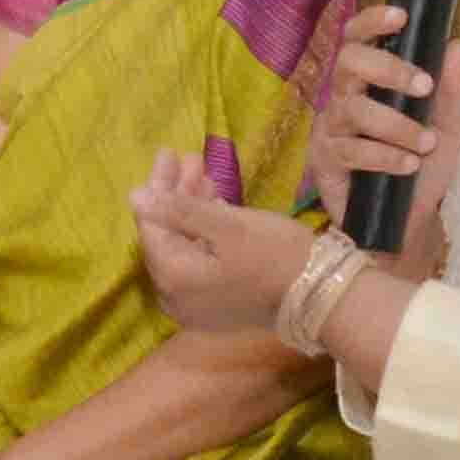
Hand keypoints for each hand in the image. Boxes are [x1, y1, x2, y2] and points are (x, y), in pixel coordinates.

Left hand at [126, 149, 333, 347]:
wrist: (324, 295)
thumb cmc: (276, 254)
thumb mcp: (227, 225)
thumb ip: (178, 210)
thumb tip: (135, 196)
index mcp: (173, 278)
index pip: (152, 225)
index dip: (158, 187)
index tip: (169, 154)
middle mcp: (175, 297)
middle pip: (167, 236)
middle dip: (176, 195)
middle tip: (191, 159)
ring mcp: (196, 305)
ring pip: (185, 247)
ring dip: (192, 210)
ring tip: (205, 175)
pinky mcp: (217, 304)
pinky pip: (200, 262)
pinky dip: (204, 234)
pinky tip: (215, 205)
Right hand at [303, 17, 459, 263]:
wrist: (408, 223)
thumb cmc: (422, 169)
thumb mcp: (446, 127)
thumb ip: (449, 89)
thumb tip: (456, 45)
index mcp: (369, 84)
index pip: (358, 40)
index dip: (372, 22)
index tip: (401, 16)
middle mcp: (343, 99)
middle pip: (348, 62)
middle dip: (388, 69)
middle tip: (422, 86)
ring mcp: (330, 130)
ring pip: (353, 110)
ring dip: (395, 124)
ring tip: (425, 144)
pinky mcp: (324, 162)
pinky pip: (351, 150)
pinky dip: (385, 156)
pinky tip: (409, 166)